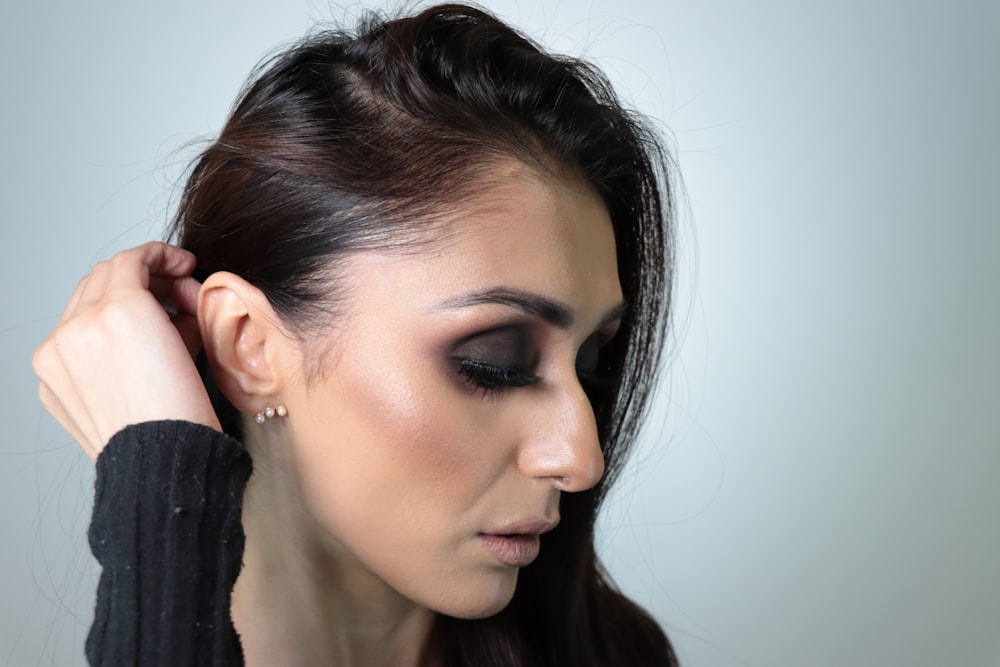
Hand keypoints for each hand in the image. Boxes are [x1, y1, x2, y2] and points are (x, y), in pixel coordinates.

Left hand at [33, 242, 221, 460]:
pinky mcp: (50, 383)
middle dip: (145, 280)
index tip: (182, 266)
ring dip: (119, 306)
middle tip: (178, 297)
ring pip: (83, 307)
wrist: (161, 463)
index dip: (163, 257)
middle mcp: (78, 327)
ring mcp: (57, 356)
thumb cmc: (184, 413)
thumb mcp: (192, 342)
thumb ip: (175, 305)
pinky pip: (71, 343)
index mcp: (117, 311)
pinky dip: (98, 339)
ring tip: (155, 329)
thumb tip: (174, 301)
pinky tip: (130, 356)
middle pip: (105, 277)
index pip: (132, 260)